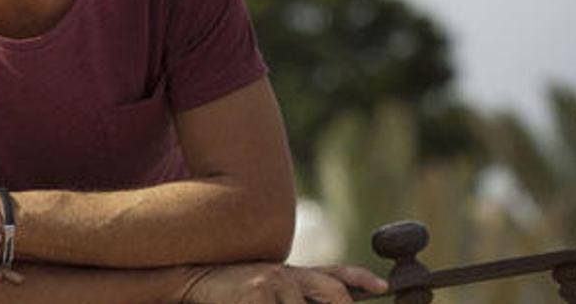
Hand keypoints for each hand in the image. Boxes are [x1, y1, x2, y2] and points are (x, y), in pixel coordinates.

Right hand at [183, 263, 387, 303]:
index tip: (383, 288)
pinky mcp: (257, 295)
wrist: (192, 277)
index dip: (361, 279)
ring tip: (264, 301)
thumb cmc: (231, 291)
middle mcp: (289, 273)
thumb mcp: (268, 288)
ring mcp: (274, 283)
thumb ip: (296, 295)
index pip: (336, 274)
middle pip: (334, 293)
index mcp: (293, 273)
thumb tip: (333, 298)